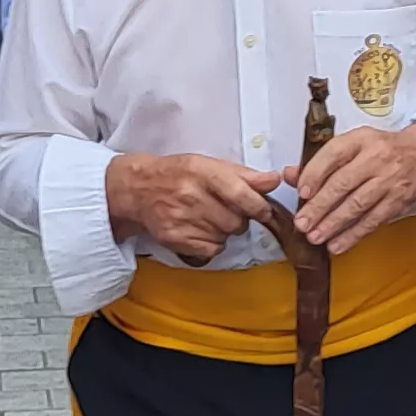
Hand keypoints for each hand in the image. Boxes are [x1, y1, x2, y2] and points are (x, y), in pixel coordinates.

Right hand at [103, 151, 286, 262]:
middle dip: (238, 218)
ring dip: (224, 230)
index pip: (242, 195)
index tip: (262, 210)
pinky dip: (211, 243)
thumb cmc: (179, 174)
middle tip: (224, 209)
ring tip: (208, 217)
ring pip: (225, 237)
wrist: (140, 189)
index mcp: (203, 173)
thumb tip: (275, 180)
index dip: (258, 206)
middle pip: (237, 221)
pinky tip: (199, 229)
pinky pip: (212, 250)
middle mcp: (192, 196)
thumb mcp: (210, 165)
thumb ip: (245, 175)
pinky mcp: (176, 240)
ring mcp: (183, 220)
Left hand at [291, 121, 415, 250]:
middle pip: (343, 183)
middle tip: (302, 223)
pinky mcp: (398, 201)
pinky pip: (373, 220)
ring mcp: (389, 180)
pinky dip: (354, 234)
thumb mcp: (355, 145)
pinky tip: (337, 244)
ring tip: (315, 237)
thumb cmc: (384, 150)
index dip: (315, 173)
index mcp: (360, 140)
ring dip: (334, 224)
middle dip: (320, 206)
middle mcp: (375, 158)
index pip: (334, 153)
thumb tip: (290, 175)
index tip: (301, 191)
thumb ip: (322, 161)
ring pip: (357, 204)